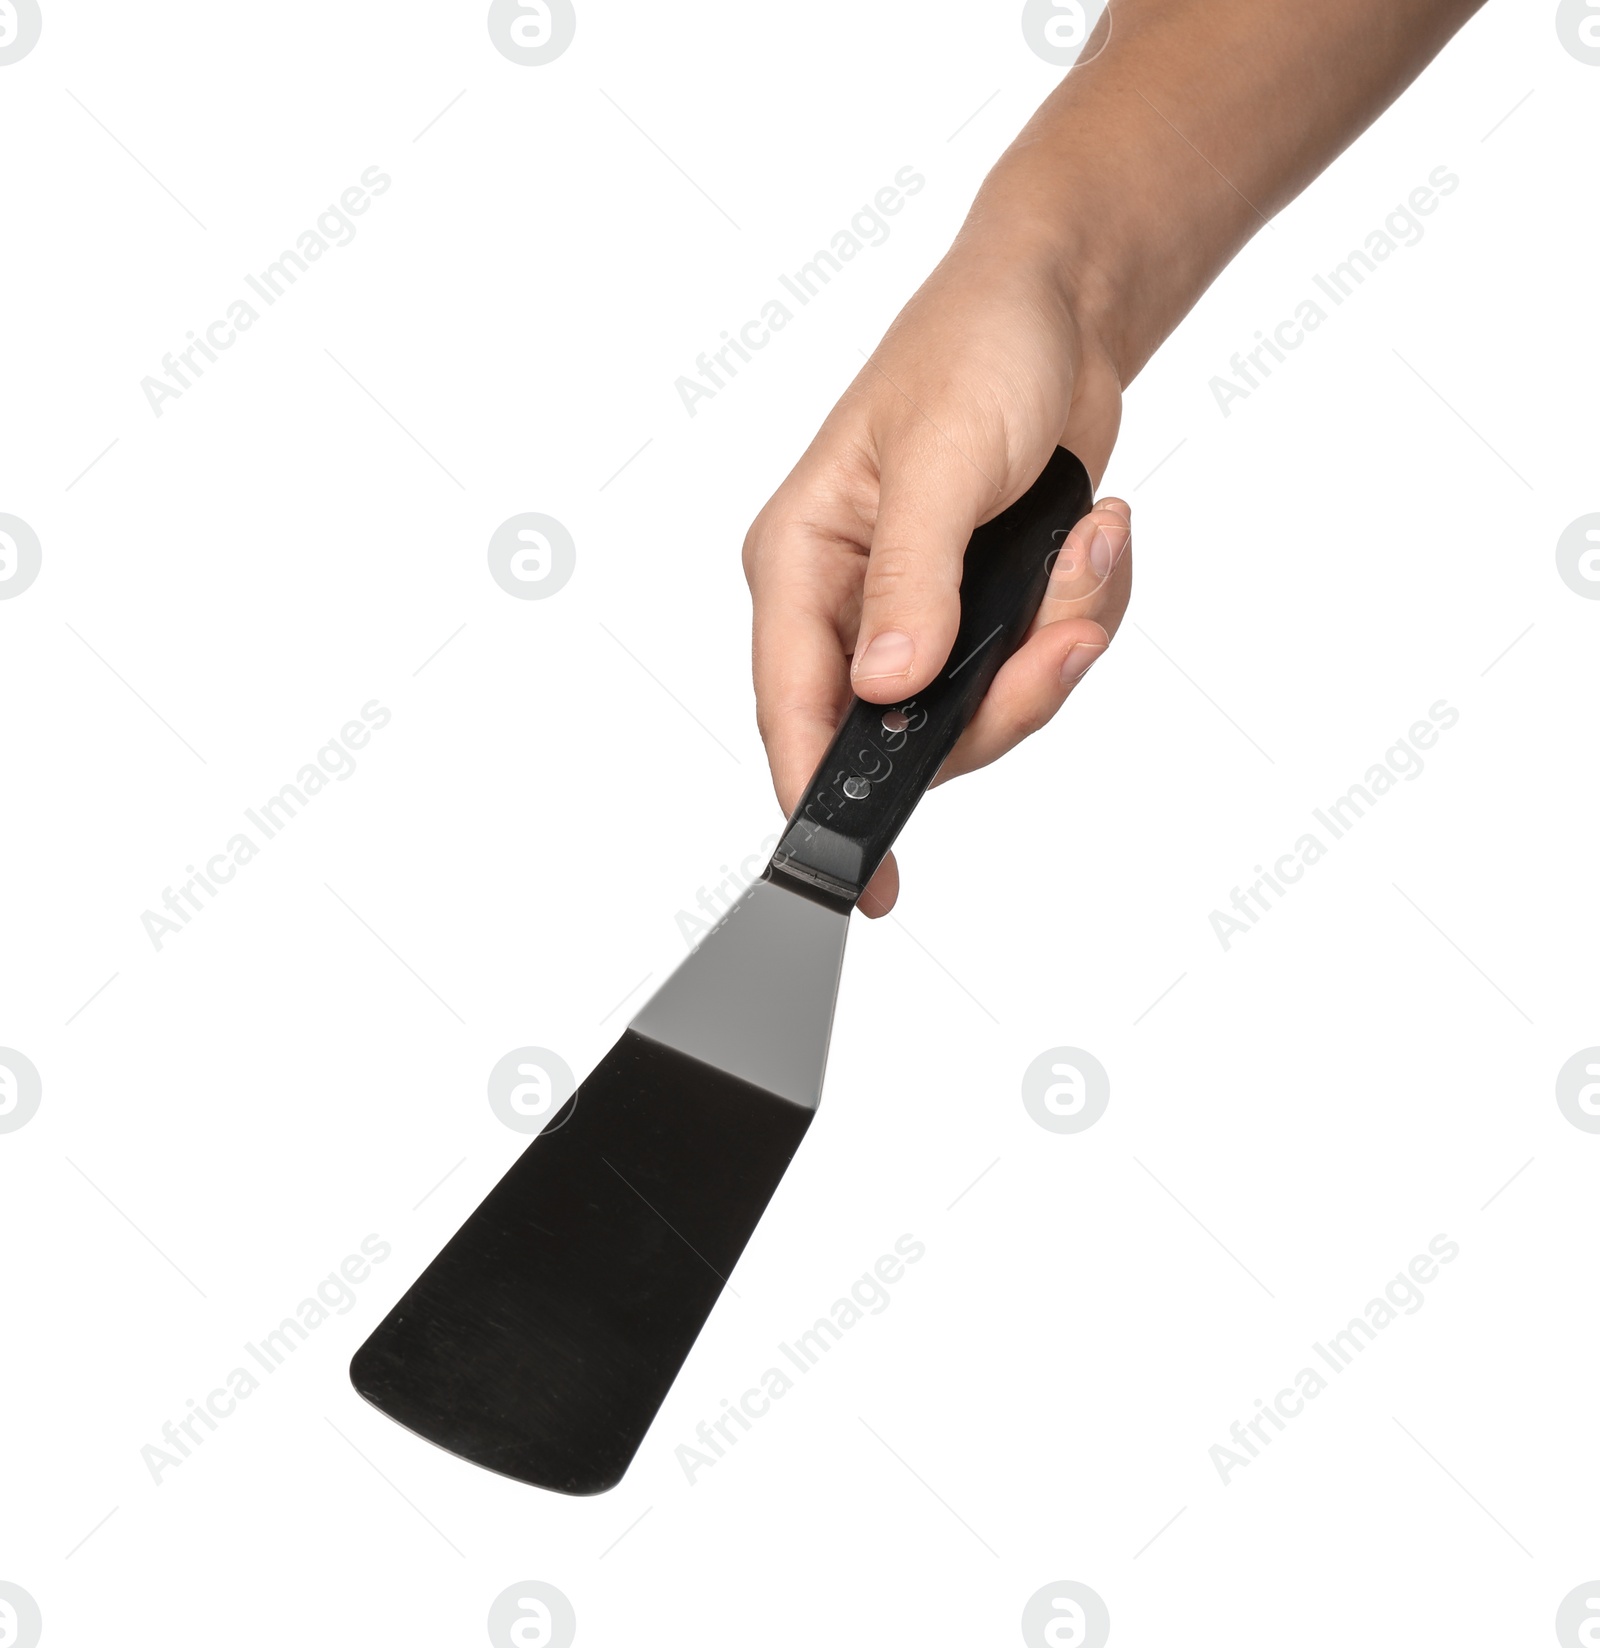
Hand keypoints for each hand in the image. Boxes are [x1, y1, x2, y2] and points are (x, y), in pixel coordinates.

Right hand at [742, 240, 1130, 915]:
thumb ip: (911, 581)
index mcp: (802, 561)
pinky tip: (1093, 539)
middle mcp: (851, 600)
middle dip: (1004, 700)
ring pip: (983, 708)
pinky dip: (1083, 615)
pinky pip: (1037, 666)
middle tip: (1061, 641)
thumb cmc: (977, 346)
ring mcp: (921, 611)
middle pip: (908, 730)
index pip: (795, 707)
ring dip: (1056, 644)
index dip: (822, 797)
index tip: (867, 879)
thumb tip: (888, 688)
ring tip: (1087, 547)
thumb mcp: (939, 458)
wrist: (1060, 303)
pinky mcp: (984, 607)